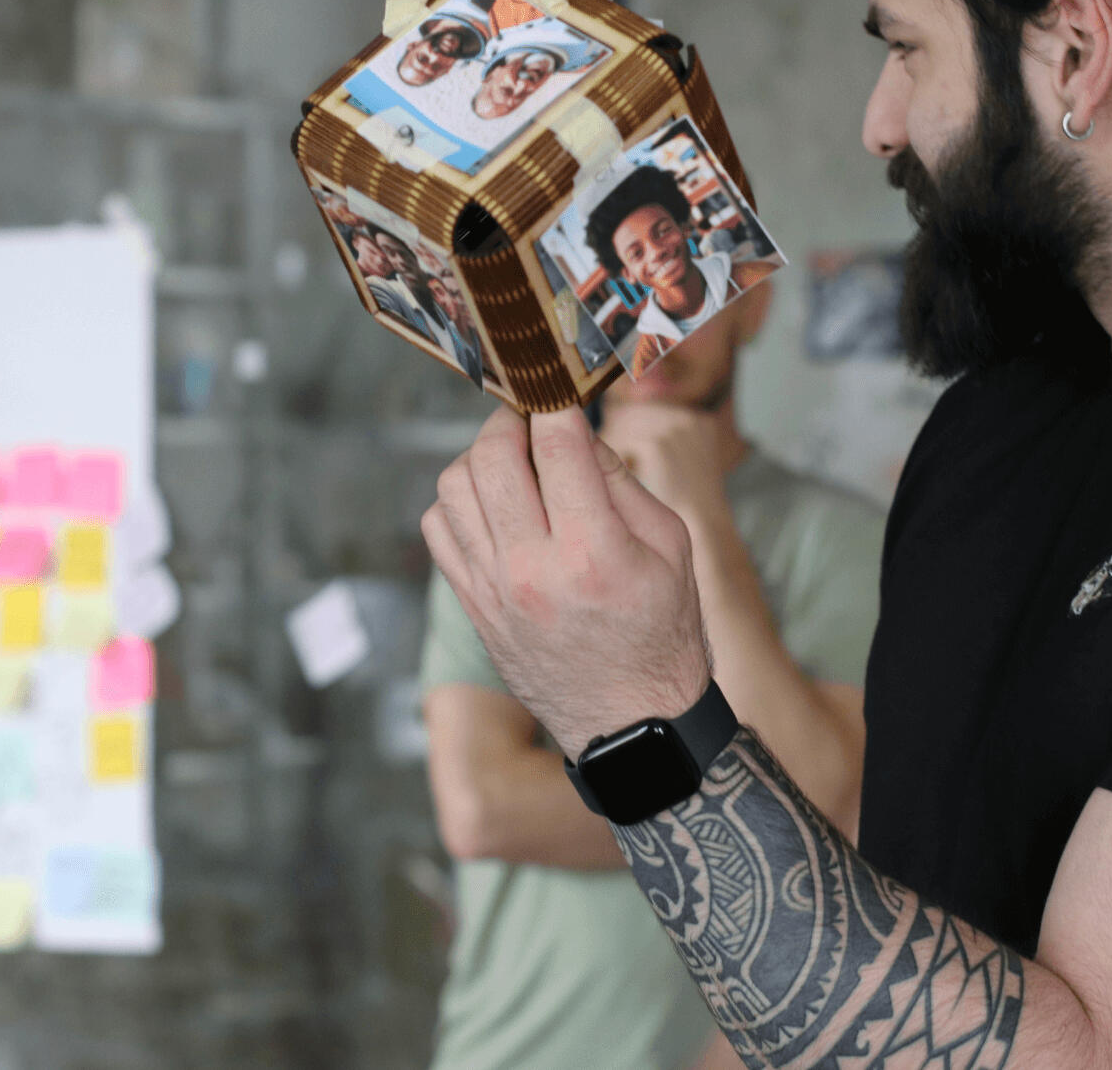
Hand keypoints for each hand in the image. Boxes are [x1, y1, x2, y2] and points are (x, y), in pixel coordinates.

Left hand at [422, 408, 711, 756]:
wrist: (631, 721)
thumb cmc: (662, 631)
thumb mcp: (673, 547)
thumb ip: (621, 482)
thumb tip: (575, 432)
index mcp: (593, 552)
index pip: (556, 446)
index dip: (555, 403)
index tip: (558, 390)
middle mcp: (532, 570)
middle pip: (492, 458)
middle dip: (509, 421)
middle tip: (528, 417)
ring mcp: (494, 590)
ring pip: (454, 488)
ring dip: (479, 458)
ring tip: (509, 459)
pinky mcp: (473, 606)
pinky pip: (438, 530)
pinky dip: (456, 502)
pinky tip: (489, 503)